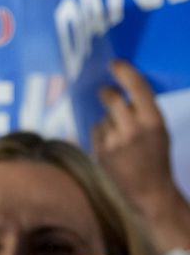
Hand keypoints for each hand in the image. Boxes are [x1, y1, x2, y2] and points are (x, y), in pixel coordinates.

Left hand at [92, 60, 189, 254]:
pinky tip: (113, 148)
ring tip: (121, 137)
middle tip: (105, 91)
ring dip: (108, 121)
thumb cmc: (156, 157)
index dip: (124, 71)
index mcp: (153, 121)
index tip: (114, 62)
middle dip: (106, 93)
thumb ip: (143, 112)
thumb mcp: (159, 131)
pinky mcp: (100, 151)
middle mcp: (133, 128)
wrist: (149, 191)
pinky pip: (96, 131)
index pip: (137, 87)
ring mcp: (114, 141)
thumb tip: (122, 92)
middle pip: (111, 98)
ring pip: (103, 118)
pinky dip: (101, 134)